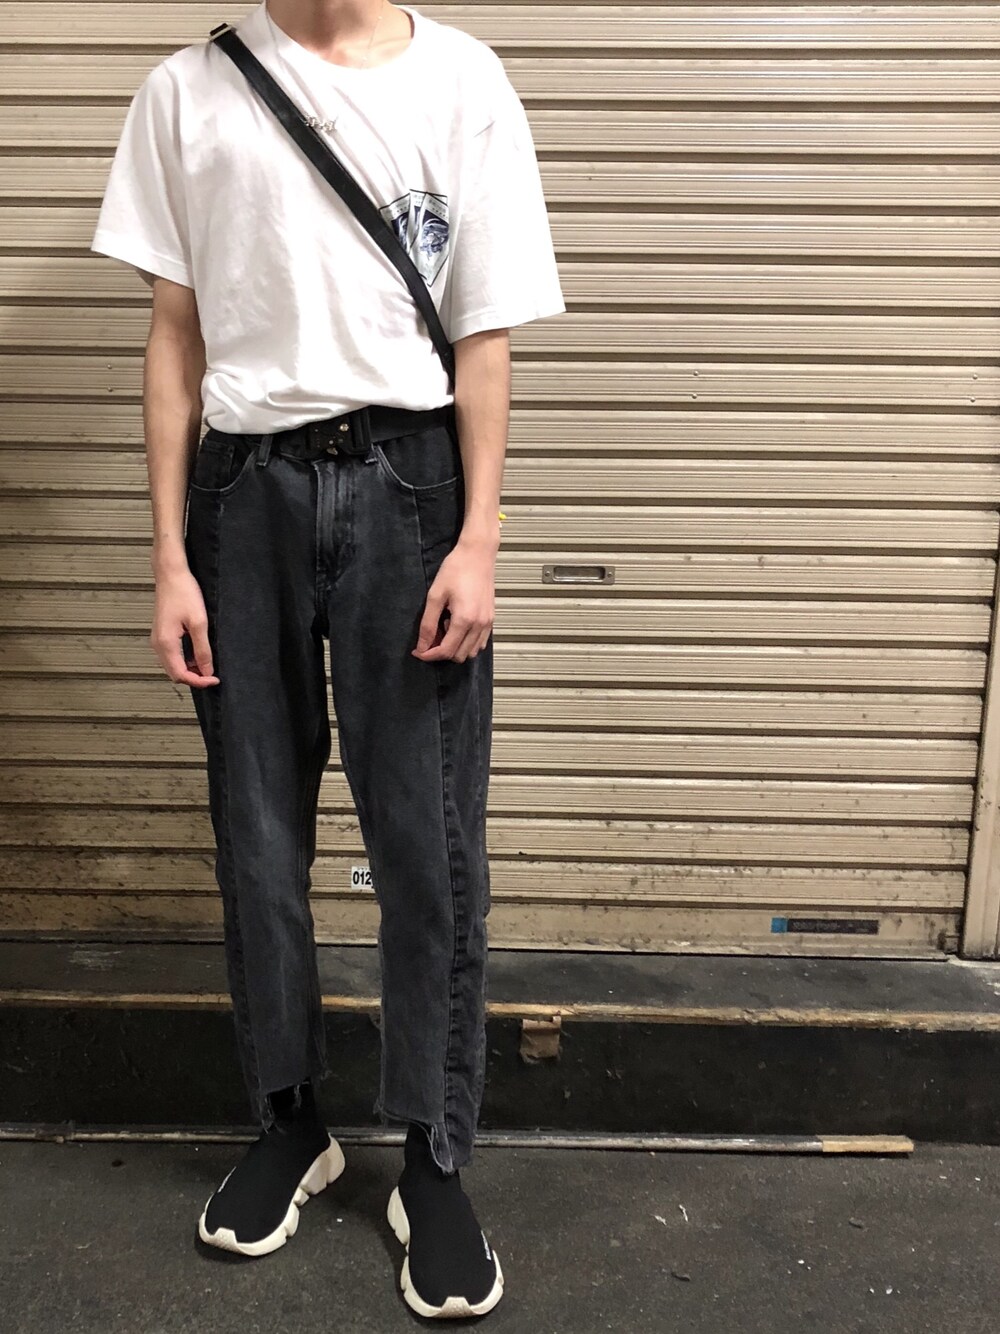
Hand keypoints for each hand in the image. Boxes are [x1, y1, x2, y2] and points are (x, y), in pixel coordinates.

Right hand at [150, 566, 219, 685]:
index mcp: (165, 643)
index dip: (199, 681)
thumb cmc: (184, 593)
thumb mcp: (199, 622)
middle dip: (194, 678)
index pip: (180, 675)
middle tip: (213, 675)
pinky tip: (198, 654)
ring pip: (172, 666)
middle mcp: (157, 645)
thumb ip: (202, 649)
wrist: (171, 575)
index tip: (215, 679)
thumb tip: (207, 671)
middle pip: (174, 674)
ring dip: (189, 670)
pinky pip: (171, 656)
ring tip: (208, 664)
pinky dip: (184, 660)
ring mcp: (157, 640)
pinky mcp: (161, 634)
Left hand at [412, 538, 495, 662]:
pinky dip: (467, 643)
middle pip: (459, 656)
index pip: (446, 651)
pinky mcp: (491, 619)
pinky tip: (457, 628)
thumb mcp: (435, 595)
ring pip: (471, 652)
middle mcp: (479, 625)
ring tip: (445, 630)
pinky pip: (480, 643)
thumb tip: (422, 646)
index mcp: (464, 619)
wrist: (478, 554)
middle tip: (430, 637)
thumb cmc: (455, 570)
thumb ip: (428, 624)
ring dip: (455, 648)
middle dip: (441, 652)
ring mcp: (487, 623)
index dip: (429, 655)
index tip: (417, 651)